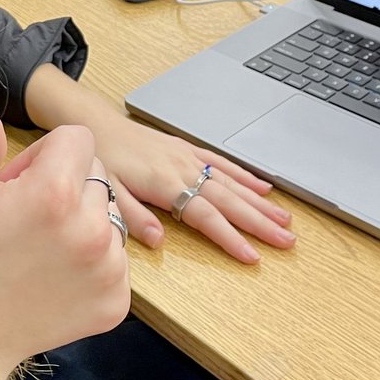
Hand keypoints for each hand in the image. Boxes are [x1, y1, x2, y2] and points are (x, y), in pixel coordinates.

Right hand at [0, 105, 129, 379]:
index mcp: (54, 193)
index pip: (77, 138)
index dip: (45, 155)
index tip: (20, 183)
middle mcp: (92, 228)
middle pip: (98, 173)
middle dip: (68, 184)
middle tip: (28, 217)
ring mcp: (109, 268)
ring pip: (109, 215)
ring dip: (84, 222)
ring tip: (43, 247)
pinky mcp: (118, 300)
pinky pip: (117, 258)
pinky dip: (94, 261)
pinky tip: (57, 275)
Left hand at [23, 63, 294, 263]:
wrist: (92, 123)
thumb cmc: (100, 157)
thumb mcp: (107, 189)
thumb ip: (133, 216)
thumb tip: (159, 241)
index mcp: (164, 184)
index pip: (205, 216)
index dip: (230, 237)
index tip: (253, 256)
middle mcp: (182, 169)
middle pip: (228, 200)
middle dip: (259, 223)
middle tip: (287, 241)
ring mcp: (187, 158)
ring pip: (231, 182)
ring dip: (259, 202)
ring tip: (285, 219)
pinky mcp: (185, 149)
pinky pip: (220, 163)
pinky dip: (243, 175)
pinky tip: (262, 186)